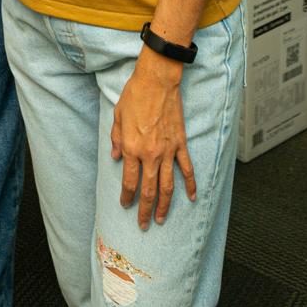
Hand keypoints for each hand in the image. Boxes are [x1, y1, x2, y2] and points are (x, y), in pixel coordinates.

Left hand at [111, 48, 195, 229]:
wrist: (157, 81)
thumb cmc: (134, 95)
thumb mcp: (117, 116)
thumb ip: (116, 140)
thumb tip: (117, 158)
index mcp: (132, 148)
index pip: (129, 181)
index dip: (127, 197)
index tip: (125, 205)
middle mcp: (150, 154)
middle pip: (148, 190)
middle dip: (144, 210)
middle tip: (143, 225)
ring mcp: (167, 151)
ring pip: (167, 186)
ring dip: (164, 205)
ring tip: (161, 219)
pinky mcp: (180, 144)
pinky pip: (187, 169)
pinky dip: (190, 184)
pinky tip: (191, 197)